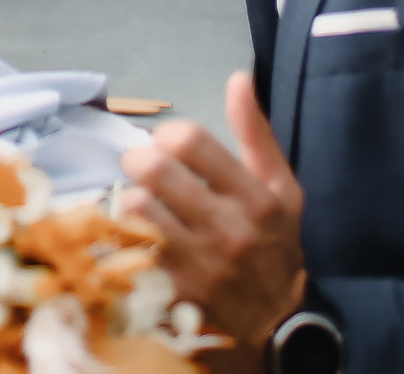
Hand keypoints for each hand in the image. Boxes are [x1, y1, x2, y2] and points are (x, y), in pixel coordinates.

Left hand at [117, 72, 306, 365]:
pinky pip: (125, 250)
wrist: (276, 325)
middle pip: (154, 168)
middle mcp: (227, 230)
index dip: (168, 134)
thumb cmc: (274, 246)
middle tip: (142, 170)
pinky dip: (121, 239)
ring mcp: (197, 265)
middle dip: (138, 161)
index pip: (191, 140)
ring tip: (140, 205)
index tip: (169, 146)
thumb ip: (257, 134)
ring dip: (128, 201)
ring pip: (133, 208)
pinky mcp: (171, 294)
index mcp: (255, 198)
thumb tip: (239, 78)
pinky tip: (135, 238)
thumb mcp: (282, 190)